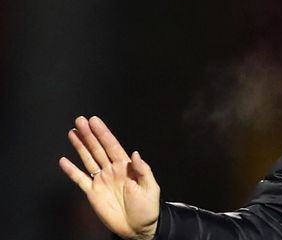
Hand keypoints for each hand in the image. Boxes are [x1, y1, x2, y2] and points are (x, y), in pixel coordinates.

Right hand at [59, 116, 159, 239]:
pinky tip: (64, 160)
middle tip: (80, 121)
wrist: (137, 228)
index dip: (103, 133)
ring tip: (73, 132)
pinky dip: (71, 170)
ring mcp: (101, 180)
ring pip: (88, 159)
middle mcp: (112, 170)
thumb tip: (135, 153)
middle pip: (98, 149)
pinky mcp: (92, 193)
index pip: (112, 146)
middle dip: (89, 135)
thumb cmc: (147, 208)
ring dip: (80, 146)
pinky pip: (80, 179)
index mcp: (126, 167)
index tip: (95, 121)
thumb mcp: (150, 187)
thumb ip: (143, 170)